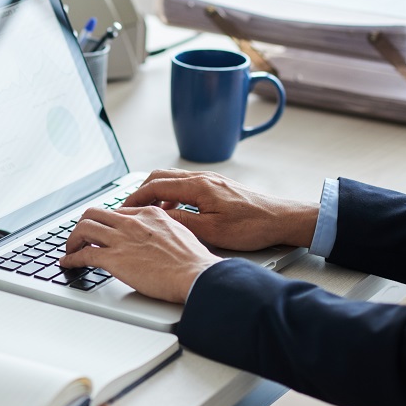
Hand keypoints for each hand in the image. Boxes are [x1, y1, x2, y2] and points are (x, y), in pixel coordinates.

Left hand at [60, 206, 220, 303]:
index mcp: (149, 214)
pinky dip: (71, 258)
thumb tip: (155, 237)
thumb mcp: (179, 232)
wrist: (196, 274)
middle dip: (83, 225)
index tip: (101, 230)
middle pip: (94, 214)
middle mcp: (132, 222)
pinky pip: (83, 254)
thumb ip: (162, 229)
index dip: (105, 222)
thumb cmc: (193, 261)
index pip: (116, 212)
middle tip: (80, 237)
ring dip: (72, 240)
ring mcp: (121, 239)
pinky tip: (68, 263)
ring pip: (83, 229)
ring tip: (70, 249)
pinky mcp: (114, 259)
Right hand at [122, 169, 318, 250]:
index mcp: (198, 186)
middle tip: (129, 208)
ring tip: (148, 211)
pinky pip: (185, 184)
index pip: (155, 185)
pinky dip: (171, 194)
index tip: (122, 208)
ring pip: (172, 179)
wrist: (283, 219)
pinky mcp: (217, 186)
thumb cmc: (253, 226)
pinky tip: (174, 210)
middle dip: (141, 191)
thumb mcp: (212, 229)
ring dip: (156, 192)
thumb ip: (181, 220)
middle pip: (160, 176)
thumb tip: (158, 216)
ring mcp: (210, 180)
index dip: (135, 197)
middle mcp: (203, 178)